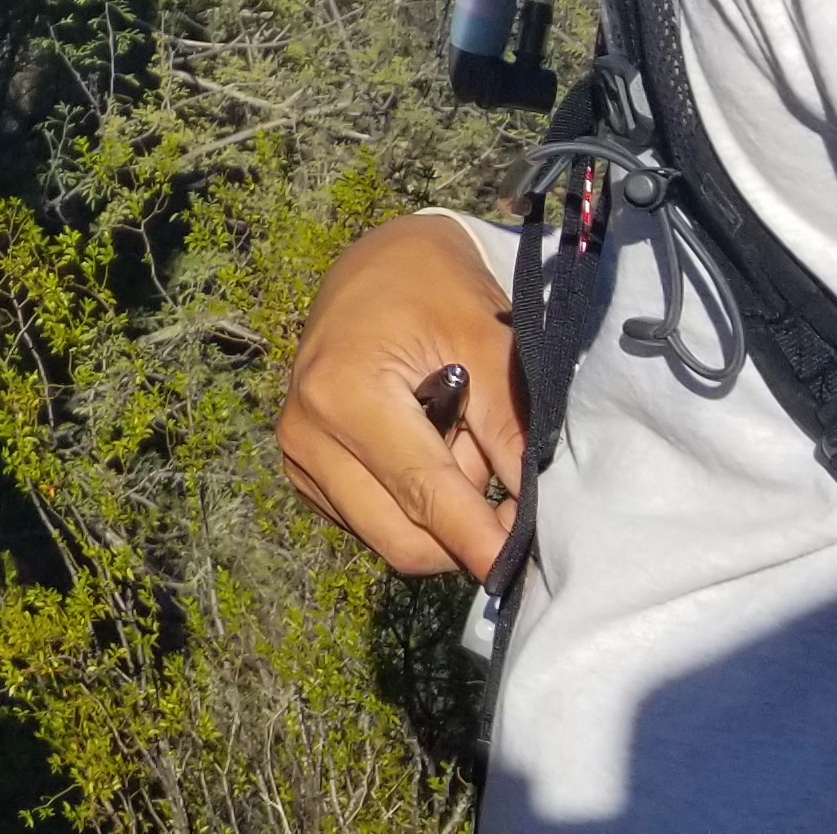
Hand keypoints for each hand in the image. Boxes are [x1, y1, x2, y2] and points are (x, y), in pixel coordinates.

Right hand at [278, 213, 525, 577]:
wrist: (378, 264)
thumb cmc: (436, 291)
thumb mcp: (488, 345)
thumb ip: (512, 433)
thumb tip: (539, 516)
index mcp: (343, 392)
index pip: (422, 493)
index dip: (478, 540)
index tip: (524, 572)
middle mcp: (305, 433)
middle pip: (401, 539)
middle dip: (465, 534)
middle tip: (512, 494)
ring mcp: (298, 456)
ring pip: (389, 538)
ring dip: (441, 518)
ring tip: (461, 447)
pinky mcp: (304, 471)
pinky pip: (372, 523)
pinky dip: (414, 507)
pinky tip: (428, 450)